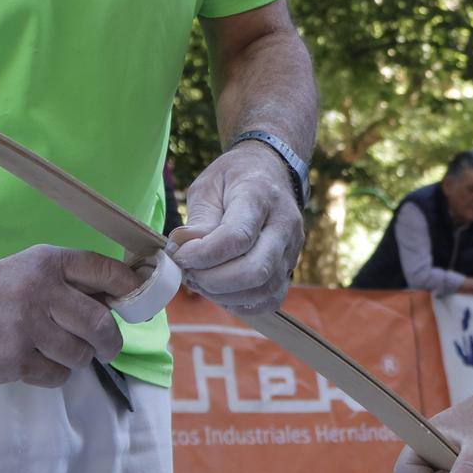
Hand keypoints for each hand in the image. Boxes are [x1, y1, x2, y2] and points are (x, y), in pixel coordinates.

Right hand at [0, 245, 136, 386]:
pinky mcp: (12, 358)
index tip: (139, 301)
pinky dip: (54, 373)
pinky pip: (56, 375)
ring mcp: (25, 326)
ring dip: (78, 358)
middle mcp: (40, 290)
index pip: (106, 271)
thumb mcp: (30, 270)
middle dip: (111, 340)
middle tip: (109, 347)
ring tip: (61, 352)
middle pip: (100, 322)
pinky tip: (37, 361)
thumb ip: (70, 282)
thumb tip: (121, 300)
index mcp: (48, 263)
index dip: (129, 288)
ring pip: (80, 353)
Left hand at [171, 141, 305, 314]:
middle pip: (256, 270)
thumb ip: (198, 220)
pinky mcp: (291, 266)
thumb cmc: (233, 178)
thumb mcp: (207, 186)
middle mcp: (284, 223)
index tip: (179, 255)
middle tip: (188, 273)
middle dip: (213, 282)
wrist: (270, 170)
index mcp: (260, 195)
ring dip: (224, 295)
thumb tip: (184, 251)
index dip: (203, 255)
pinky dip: (241, 303)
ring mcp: (292, 247)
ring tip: (201, 280)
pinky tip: (221, 290)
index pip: (237, 237)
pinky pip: (270, 299)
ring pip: (264, 290)